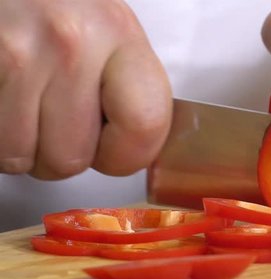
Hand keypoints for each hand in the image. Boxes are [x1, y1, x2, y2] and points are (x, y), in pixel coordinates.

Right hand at [0, 0, 171, 178]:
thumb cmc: (57, 4)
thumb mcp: (109, 29)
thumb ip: (129, 88)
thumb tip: (137, 149)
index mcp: (118, 34)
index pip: (145, 125)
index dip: (126, 156)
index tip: (114, 151)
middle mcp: (71, 43)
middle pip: (72, 157)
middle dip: (61, 155)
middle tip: (57, 123)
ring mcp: (17, 54)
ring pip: (20, 156)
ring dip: (21, 147)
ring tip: (26, 110)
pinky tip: (7, 101)